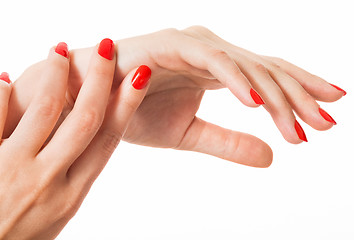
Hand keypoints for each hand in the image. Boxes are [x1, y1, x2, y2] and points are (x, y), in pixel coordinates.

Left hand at [0, 40, 149, 238]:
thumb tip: (79, 135)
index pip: (108, 138)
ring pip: (45, 110)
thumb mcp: (59, 211)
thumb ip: (72, 175)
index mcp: (73, 192)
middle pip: (85, 118)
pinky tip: (8, 77)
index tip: (140, 75)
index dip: (127, 103)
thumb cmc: (23, 238)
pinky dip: (2, 92)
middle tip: (108, 47)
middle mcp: (49, 179)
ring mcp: (13, 168)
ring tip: (62, 49)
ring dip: (57, 75)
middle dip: (100, 79)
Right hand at [7, 26, 345, 167]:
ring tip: (300, 125)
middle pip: (266, 71)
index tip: (327, 115)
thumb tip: (270, 157)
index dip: (300, 94)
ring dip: (274, 96)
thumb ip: (228, 141)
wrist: (85, 98)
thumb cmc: (130, 110)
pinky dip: (233, 78)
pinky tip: (255, 102)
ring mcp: (192, 44)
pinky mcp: (171, 44)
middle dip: (300, 97)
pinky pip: (209, 60)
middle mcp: (210, 51)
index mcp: (216, 69)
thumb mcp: (188, 134)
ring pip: (245, 66)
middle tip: (328, 122)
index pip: (267, 79)